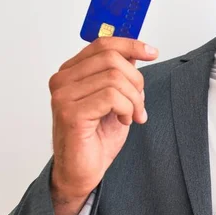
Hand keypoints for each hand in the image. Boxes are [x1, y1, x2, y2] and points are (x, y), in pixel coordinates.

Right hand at [49, 37, 158, 203]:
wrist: (84, 170)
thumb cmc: (98, 137)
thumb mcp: (116, 98)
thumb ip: (120, 75)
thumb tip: (136, 52)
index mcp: (71, 72)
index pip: (102, 44)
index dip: (131, 45)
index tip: (152, 52)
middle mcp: (62, 80)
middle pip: (112, 59)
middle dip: (136, 81)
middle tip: (139, 103)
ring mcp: (63, 96)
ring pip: (115, 78)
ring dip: (134, 99)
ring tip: (133, 115)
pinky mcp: (71, 113)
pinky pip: (112, 97)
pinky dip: (127, 109)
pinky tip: (124, 121)